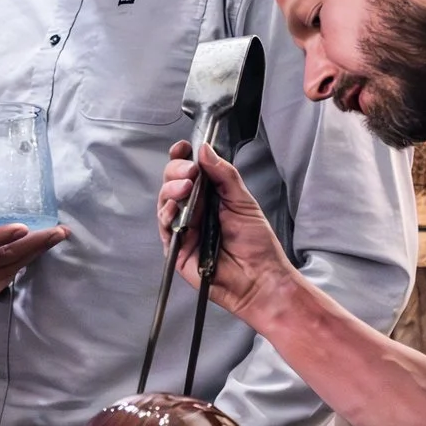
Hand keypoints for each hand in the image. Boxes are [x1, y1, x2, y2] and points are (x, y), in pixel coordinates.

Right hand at [0, 172, 66, 295]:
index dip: (1, 236)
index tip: (24, 227)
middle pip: (5, 256)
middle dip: (34, 243)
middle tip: (56, 231)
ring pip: (14, 265)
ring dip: (38, 250)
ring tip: (57, 234)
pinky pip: (15, 272)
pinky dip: (30, 258)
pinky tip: (43, 246)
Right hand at [156, 142, 301, 322]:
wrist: (260, 277)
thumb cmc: (256, 244)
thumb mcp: (243, 201)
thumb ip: (224, 175)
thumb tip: (205, 150)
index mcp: (209, 196)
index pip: (188, 172)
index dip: (182, 158)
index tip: (183, 148)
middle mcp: (193, 210)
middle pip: (172, 183)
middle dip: (177, 171)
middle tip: (190, 172)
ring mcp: (184, 229)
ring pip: (165, 202)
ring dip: (171, 190)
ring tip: (186, 186)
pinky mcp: (177, 249)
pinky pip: (165, 228)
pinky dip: (167, 214)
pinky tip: (174, 207)